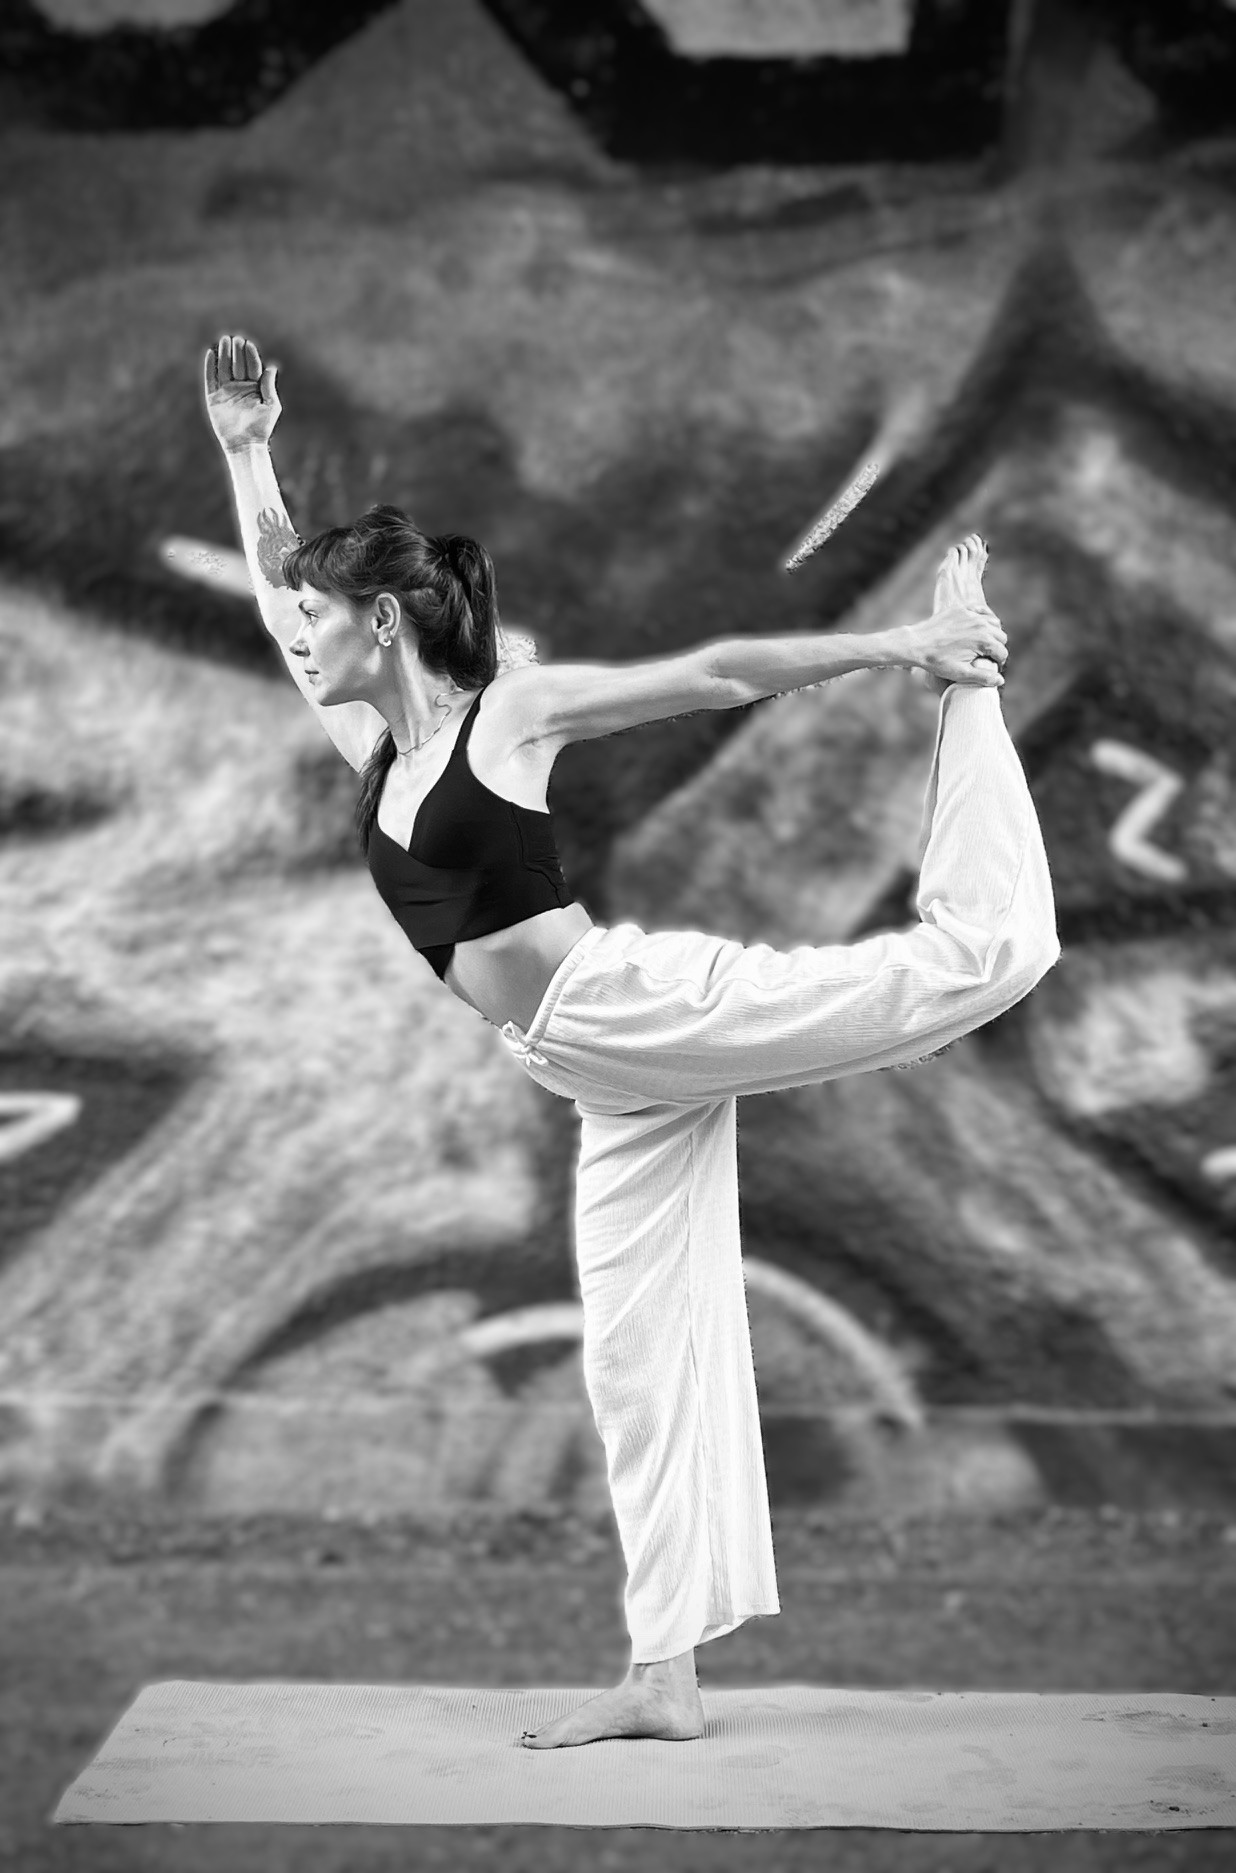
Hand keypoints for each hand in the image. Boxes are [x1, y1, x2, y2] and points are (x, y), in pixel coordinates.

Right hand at [204, 333, 280, 452]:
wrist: (245, 444)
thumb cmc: (261, 428)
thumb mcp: (271, 406)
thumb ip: (268, 386)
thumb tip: (271, 367)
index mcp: (255, 389)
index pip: (252, 367)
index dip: (250, 355)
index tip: (248, 344)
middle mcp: (240, 388)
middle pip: (237, 365)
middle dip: (237, 352)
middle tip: (236, 339)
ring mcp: (226, 392)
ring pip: (224, 369)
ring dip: (224, 355)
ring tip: (224, 340)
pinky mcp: (214, 399)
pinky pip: (210, 380)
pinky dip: (210, 367)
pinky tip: (210, 354)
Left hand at [900, 603, 1006, 695]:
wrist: (916, 643)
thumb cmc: (937, 661)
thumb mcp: (960, 673)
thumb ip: (983, 677)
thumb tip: (1001, 681)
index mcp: (984, 641)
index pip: (1002, 653)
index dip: (999, 663)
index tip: (993, 667)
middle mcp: (981, 625)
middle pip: (1001, 637)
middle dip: (997, 648)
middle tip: (988, 657)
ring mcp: (972, 615)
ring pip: (994, 623)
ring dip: (993, 633)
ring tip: (985, 643)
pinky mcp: (962, 609)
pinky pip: (982, 610)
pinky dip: (985, 616)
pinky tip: (981, 624)